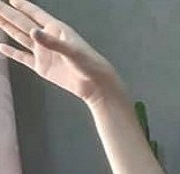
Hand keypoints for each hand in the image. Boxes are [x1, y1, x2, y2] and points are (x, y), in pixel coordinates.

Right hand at [0, 0, 120, 104]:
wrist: (95, 85)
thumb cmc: (90, 64)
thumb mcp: (72, 51)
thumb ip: (52, 42)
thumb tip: (33, 32)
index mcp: (56, 30)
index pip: (35, 14)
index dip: (23, 6)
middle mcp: (48, 39)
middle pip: (23, 23)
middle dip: (8, 14)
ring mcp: (44, 53)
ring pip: (20, 37)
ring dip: (7, 28)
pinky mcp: (42, 67)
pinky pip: (22, 57)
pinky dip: (11, 53)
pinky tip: (1, 47)